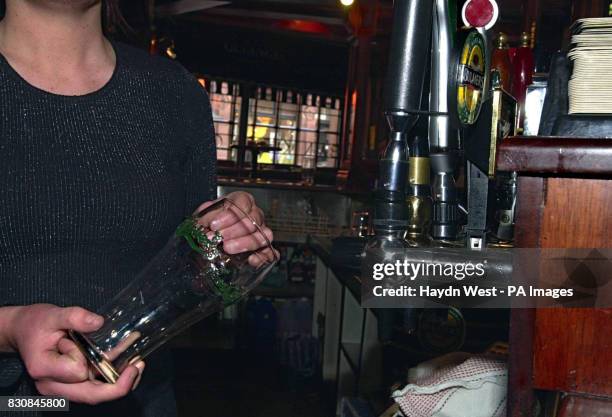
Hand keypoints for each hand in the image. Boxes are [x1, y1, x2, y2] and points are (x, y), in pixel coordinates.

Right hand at [6, 304, 143, 404]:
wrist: (24, 331)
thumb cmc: (36, 323)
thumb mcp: (53, 314)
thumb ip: (75, 317)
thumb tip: (99, 322)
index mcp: (44, 368)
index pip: (77, 371)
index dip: (87, 357)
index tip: (78, 339)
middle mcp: (53, 385)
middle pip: (91, 395)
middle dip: (118, 385)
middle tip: (138, 367)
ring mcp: (62, 388)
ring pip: (96, 395)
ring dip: (120, 382)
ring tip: (139, 364)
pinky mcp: (72, 385)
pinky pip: (95, 388)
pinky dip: (113, 378)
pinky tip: (129, 365)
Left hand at [195, 191, 278, 266]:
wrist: (214, 237)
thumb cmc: (212, 223)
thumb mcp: (205, 215)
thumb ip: (205, 216)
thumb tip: (204, 223)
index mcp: (242, 202)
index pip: (243, 202)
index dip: (229, 214)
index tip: (214, 225)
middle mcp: (255, 215)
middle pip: (252, 220)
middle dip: (233, 230)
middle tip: (217, 237)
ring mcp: (262, 232)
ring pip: (263, 235)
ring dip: (245, 242)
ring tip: (228, 248)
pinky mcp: (265, 249)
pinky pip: (270, 253)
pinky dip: (262, 257)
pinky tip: (251, 260)